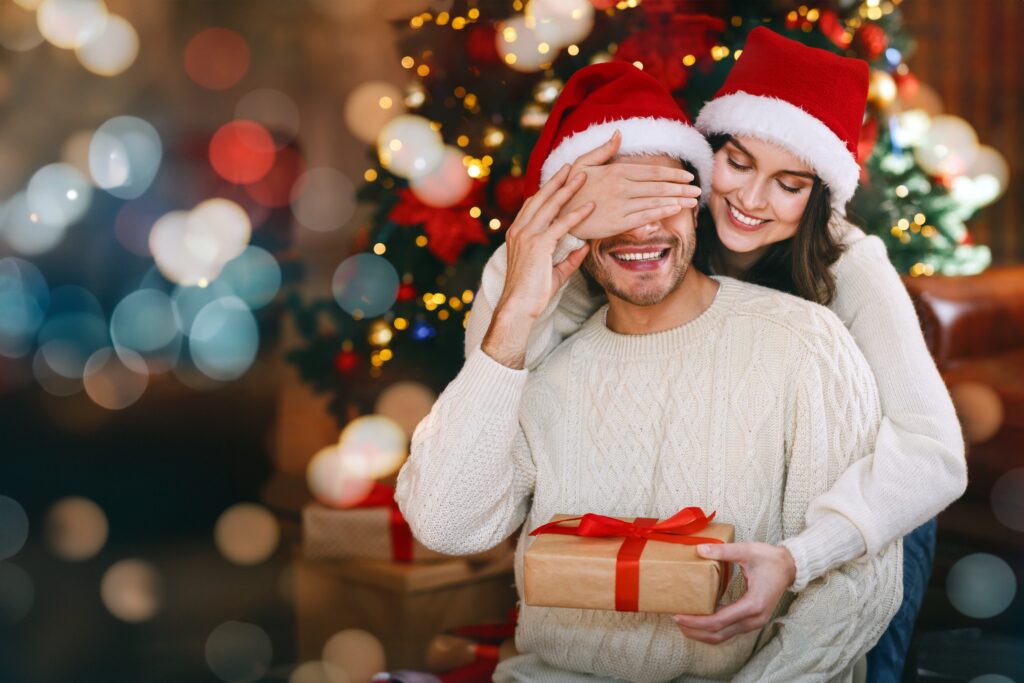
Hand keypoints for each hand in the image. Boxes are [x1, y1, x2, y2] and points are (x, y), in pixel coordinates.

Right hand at [481, 164, 593, 367]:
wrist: (518, 307)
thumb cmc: (533, 294)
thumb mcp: (554, 272)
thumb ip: (569, 258)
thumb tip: (584, 247)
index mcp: (518, 234)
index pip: (533, 206)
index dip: (547, 191)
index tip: (560, 179)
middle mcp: (519, 231)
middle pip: (540, 198)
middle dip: (557, 181)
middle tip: (571, 166)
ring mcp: (527, 236)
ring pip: (549, 206)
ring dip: (568, 190)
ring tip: (583, 176)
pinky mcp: (537, 246)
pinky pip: (560, 225)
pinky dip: (576, 214)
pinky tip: (589, 206)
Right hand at [560, 130, 701, 240]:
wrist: (559, 215)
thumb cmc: (571, 188)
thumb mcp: (583, 163)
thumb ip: (603, 150)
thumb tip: (619, 133)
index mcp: (616, 171)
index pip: (652, 171)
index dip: (673, 173)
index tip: (689, 176)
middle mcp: (622, 187)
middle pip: (659, 186)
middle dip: (681, 188)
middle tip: (698, 190)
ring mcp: (621, 205)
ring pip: (655, 200)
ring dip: (677, 200)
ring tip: (693, 201)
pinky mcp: (618, 222)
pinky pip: (645, 216)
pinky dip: (662, 212)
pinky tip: (675, 210)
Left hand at [672, 542, 795, 644]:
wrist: (790, 566)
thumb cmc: (769, 559)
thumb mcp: (747, 550)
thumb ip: (723, 551)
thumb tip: (699, 550)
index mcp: (752, 604)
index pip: (719, 621)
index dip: (696, 621)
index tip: (678, 615)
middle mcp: (754, 619)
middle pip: (718, 634)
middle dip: (694, 631)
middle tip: (675, 619)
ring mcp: (754, 623)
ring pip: (723, 636)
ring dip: (702, 634)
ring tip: (683, 623)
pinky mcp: (752, 621)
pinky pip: (728, 631)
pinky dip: (712, 630)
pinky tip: (699, 621)